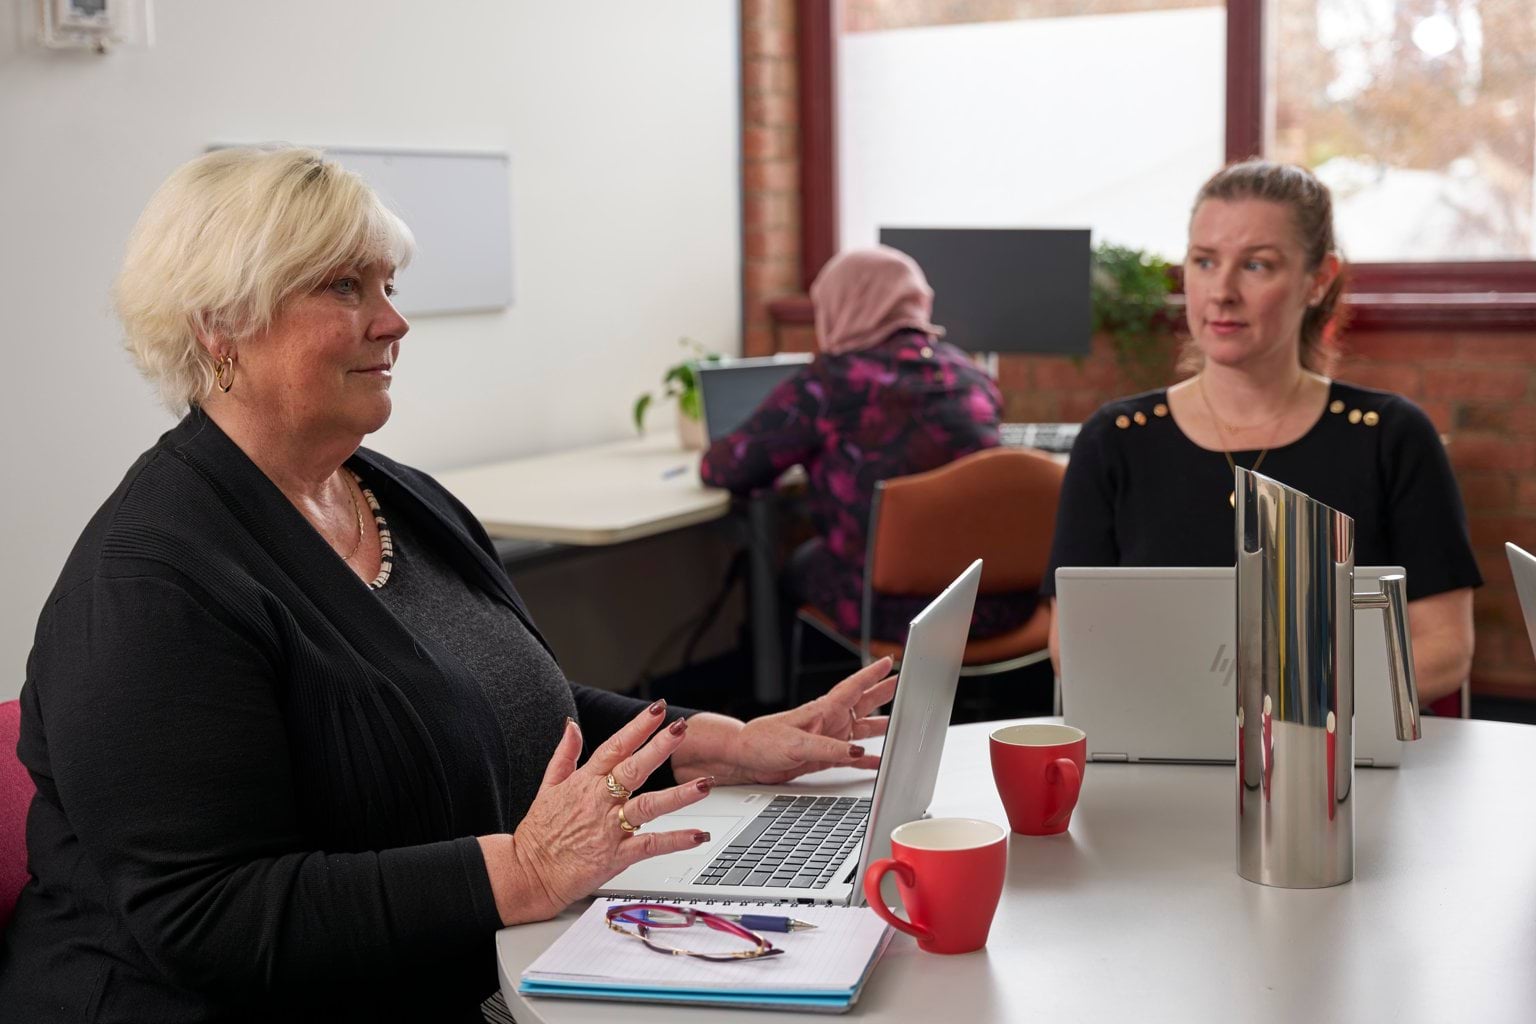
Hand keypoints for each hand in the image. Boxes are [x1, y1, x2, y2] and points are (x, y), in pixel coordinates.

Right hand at [483, 702, 713, 925]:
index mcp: (585, 782)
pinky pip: (650, 846)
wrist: (526, 874)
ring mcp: (609, 828)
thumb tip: (571, 725)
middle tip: (682, 729)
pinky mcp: (615, 856)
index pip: (615, 746)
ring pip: (648, 806)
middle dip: (660, 747)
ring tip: (704, 785)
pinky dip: (675, 840)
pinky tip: (697, 835)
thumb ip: (565, 754)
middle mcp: (599, 801)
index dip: (638, 727)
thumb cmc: (538, 833)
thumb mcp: (548, 786)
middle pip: (634, 768)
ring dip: (679, 795)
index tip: (657, 710)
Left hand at [672, 657, 897, 785]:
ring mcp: (829, 738)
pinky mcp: (824, 756)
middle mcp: (829, 721)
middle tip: (905, 684)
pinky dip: (867, 759)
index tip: (889, 662)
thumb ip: (829, 749)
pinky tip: (879, 761)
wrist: (744, 759)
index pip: (853, 688)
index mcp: (823, 710)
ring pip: (862, 730)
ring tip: (902, 723)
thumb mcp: (796, 745)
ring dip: (881, 726)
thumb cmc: (762, 742)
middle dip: (884, 693)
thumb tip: (858, 750)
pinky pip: (852, 757)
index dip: (871, 675)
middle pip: (864, 703)